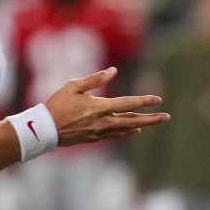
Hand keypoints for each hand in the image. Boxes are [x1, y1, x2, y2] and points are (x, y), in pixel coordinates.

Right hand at [46, 68, 169, 145]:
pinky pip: (115, 135)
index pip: (127, 103)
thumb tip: (113, 70)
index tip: (158, 100)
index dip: (144, 101)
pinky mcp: (94, 138)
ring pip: (126, 128)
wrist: (43, 130)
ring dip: (141, 124)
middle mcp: (103, 121)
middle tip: (166, 117)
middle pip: (133, 120)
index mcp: (99, 107)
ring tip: (154, 121)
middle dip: (151, 119)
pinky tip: (134, 130)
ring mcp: (100, 132)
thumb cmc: (56, 105)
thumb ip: (95, 79)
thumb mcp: (73, 87)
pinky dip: (127, 131)